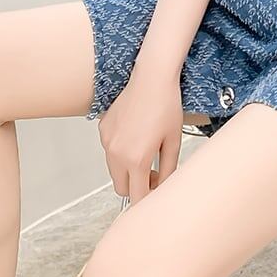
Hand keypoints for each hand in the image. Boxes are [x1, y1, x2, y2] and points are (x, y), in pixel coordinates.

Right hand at [96, 60, 184, 204]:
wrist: (152, 78)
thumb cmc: (166, 105)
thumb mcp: (174, 140)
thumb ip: (168, 169)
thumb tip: (162, 186)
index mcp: (136, 159)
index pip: (137, 196)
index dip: (148, 197)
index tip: (157, 191)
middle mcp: (116, 153)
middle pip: (121, 187)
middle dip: (137, 185)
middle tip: (155, 172)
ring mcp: (107, 141)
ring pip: (114, 170)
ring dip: (128, 168)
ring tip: (146, 149)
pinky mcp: (103, 130)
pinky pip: (110, 150)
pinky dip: (121, 150)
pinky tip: (136, 133)